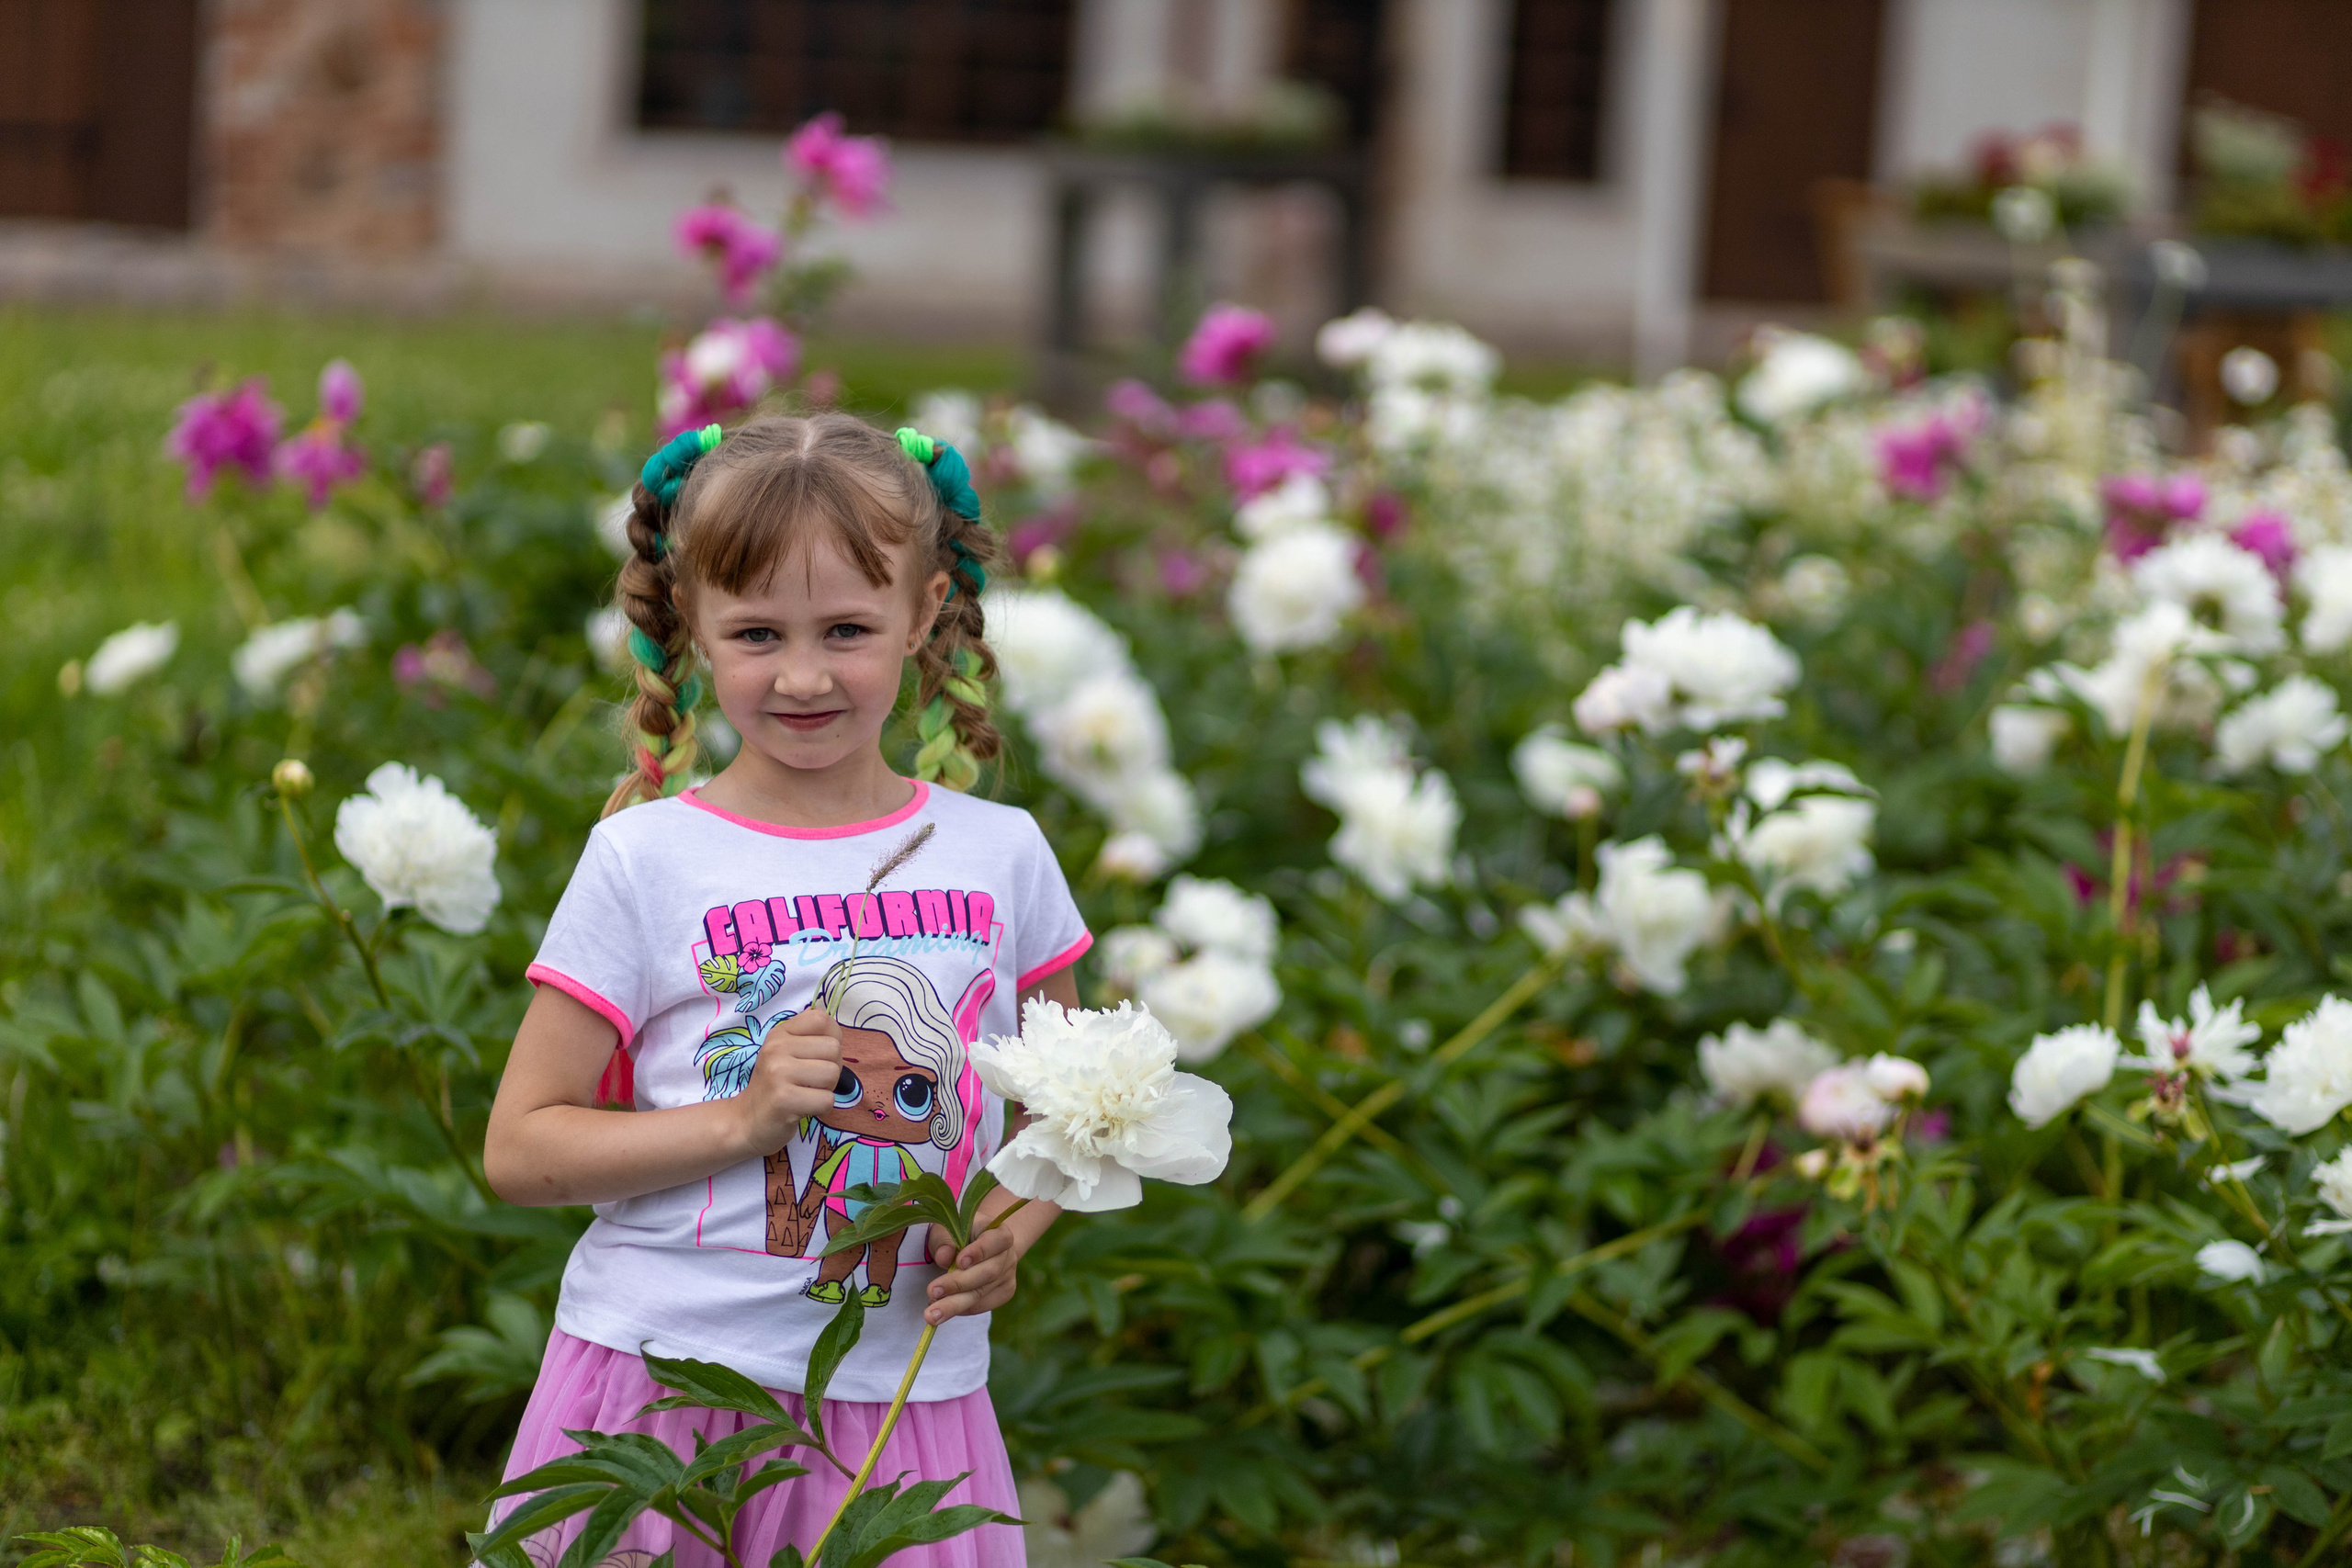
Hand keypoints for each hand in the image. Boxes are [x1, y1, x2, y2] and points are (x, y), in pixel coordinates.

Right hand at [738, 1004, 842, 1153]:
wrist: (747, 1120)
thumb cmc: (776, 1085)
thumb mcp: (786, 1052)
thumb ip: (810, 1036)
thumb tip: (835, 1028)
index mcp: (779, 1033)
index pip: (821, 1019)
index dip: (832, 1038)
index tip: (818, 1056)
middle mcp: (776, 1048)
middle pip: (833, 1049)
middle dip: (831, 1068)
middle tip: (811, 1081)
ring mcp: (778, 1073)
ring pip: (832, 1074)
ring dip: (826, 1089)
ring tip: (806, 1093)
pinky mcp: (783, 1099)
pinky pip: (826, 1100)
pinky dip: (821, 1108)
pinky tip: (804, 1108)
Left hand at [925, 1225, 1018, 1324]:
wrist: (975, 1244)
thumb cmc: (956, 1234)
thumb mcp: (945, 1229)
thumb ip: (943, 1240)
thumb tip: (944, 1257)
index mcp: (998, 1231)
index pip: (998, 1240)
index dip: (980, 1252)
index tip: (959, 1262)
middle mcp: (1007, 1254)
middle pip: (989, 1272)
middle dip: (959, 1284)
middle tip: (933, 1292)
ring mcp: (1007, 1274)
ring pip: (983, 1293)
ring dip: (955, 1304)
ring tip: (932, 1313)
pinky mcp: (1003, 1292)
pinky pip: (983, 1305)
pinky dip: (962, 1309)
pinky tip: (943, 1310)